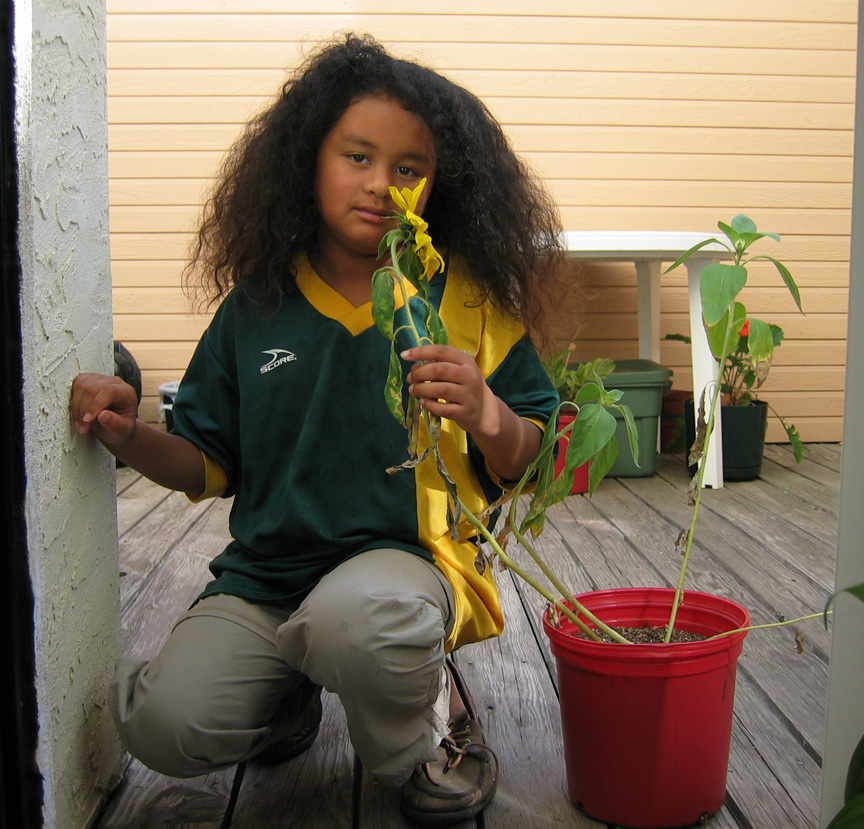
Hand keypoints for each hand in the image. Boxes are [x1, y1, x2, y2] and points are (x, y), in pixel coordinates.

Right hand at [70, 373, 139, 449]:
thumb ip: (116, 424)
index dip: (95, 405)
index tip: (88, 420)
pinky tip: (77, 413)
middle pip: (92, 388)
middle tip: (83, 427)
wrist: (115, 426)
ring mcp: (100, 379)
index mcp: (126, 392)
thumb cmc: (121, 428)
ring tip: (80, 424)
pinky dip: (73, 400)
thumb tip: (103, 415)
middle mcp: (114, 382)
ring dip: (76, 407)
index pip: (109, 391)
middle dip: (84, 410)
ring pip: (82, 385)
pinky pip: (76, 384)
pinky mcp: (88, 379)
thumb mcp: (122, 431)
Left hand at [401, 344, 542, 481]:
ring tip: (413, 390)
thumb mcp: (457, 371)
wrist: (485, 410)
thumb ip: (438, 366)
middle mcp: (469, 376)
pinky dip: (430, 405)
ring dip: (421, 389)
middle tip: (410, 378)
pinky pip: (443, 408)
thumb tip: (414, 367)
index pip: (442, 351)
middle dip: (419, 373)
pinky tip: (423, 402)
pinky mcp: (465, 412)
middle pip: (439, 370)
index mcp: (466, 361)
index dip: (421, 352)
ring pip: (440, 389)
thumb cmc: (466, 387)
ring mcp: (468, 395)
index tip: (404, 355)